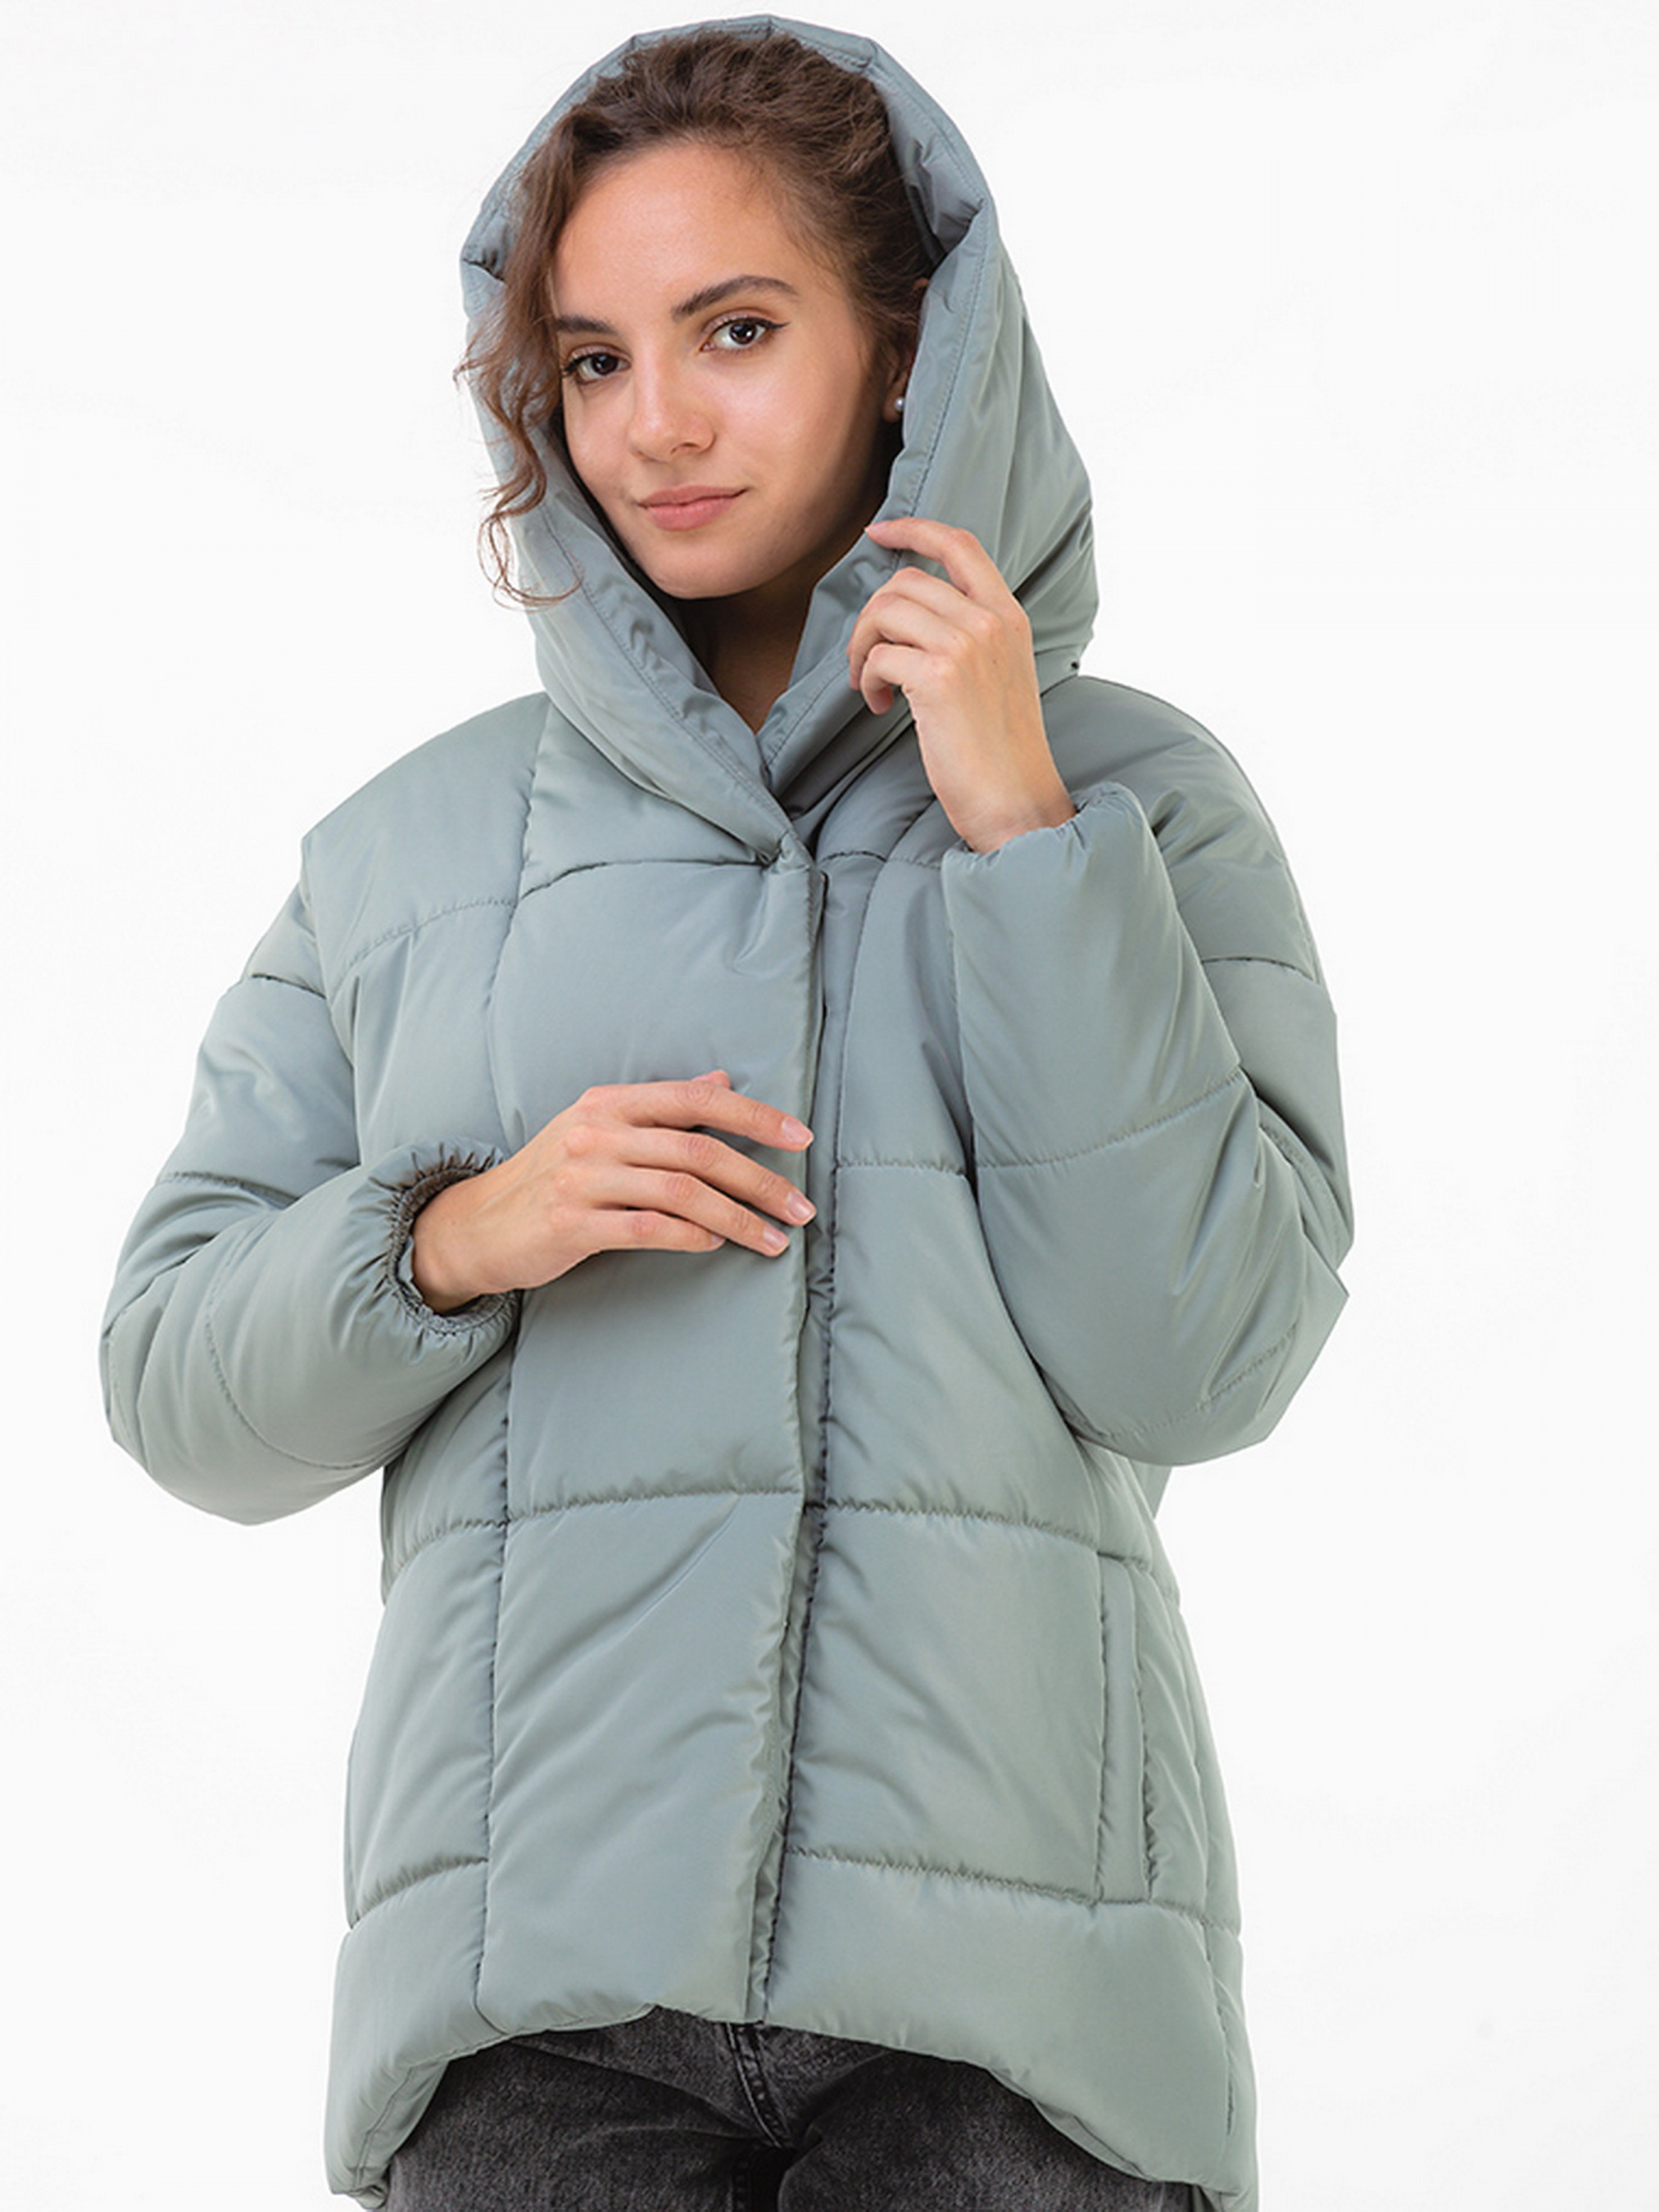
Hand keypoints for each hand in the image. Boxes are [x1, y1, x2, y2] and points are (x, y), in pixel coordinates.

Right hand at [410, 1071, 813, 1312]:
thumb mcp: (602, 1129)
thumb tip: (723, 1082)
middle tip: (799, 1208)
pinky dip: (690, 1236)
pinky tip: (715, 1244)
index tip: (801, 1139)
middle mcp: (596, 1133)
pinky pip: (647, 1228)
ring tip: (772, 1240)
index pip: (695, 1099)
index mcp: (610, 1103)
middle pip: (698, 1150)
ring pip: (681, 1192)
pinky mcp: (571, 1224)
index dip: (755, 1116)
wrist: (479, 1225)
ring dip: (738, 1219)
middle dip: (760, 1180)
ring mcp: (581, 1178)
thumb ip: (662, 1108)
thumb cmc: (554, 1177)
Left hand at [849, 515, 1076, 851]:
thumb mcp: (999, 676)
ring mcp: (967, 646)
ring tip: (873, 685)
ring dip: (863, 647)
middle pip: (906, 581)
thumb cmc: (1000, 751)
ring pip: (885, 610)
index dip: (913, 528)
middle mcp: (991, 621)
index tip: (877, 531)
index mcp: (1009, 616)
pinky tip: (882, 707)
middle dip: (872, 617)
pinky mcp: (939, 678)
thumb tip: (909, 615)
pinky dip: (868, 679)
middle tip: (869, 662)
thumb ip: (970, 637)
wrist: (1016, 802)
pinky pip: (880, 654)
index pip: (960, 545)